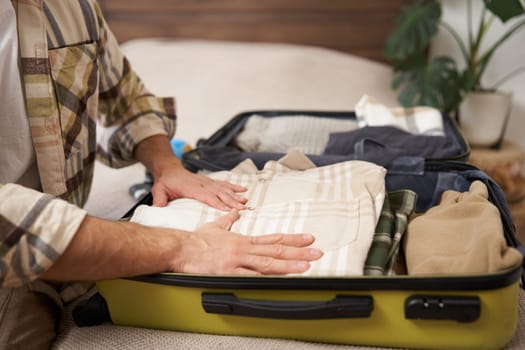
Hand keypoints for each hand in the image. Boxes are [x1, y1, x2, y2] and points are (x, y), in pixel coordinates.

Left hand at [134, 135, 246, 209]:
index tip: (228, 209)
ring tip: (245, 201)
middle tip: (242, 208)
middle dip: (231, 201)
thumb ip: (159, 200)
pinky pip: (224, 184)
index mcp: (191, 188)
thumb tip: (157, 210)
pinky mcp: (210, 182)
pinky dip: (234, 187)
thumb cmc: (165, 181)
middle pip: (219, 193)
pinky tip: (243, 189)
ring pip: (224, 189)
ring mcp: (208, 182)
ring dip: (235, 195)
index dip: (218, 203)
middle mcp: (202, 184)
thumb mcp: (159, 190)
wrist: (169, 169)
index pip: (207, 196)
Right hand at [170, 210, 323, 274]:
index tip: (308, 239)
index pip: (274, 239)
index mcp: (243, 240)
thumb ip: (228, 219)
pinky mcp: (229, 272)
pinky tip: (279, 280)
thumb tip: (235, 211)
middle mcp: (244, 249)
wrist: (181, 247)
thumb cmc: (196, 240)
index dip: (293, 239)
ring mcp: (238, 261)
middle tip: (317, 252)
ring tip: (306, 266)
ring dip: (289, 265)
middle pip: (276, 250)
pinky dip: (266, 278)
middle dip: (299, 252)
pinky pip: (250, 276)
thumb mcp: (215, 225)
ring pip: (268, 263)